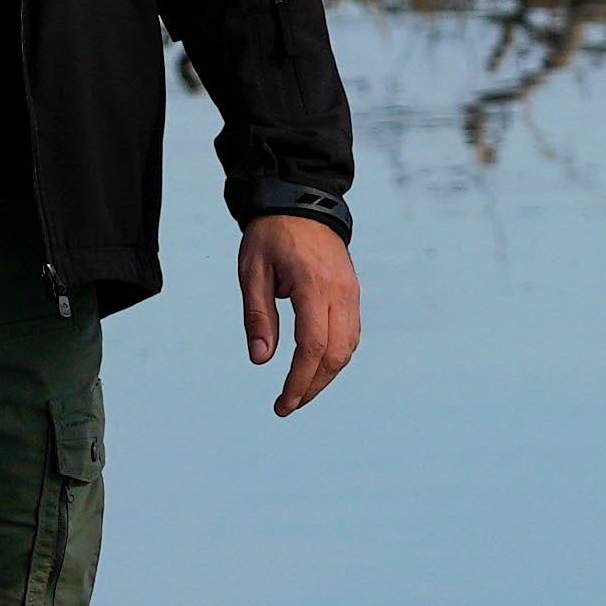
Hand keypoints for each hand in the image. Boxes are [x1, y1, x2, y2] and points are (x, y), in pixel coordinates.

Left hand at [240, 211, 361, 418]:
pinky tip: (315, 367)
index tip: (282, 404)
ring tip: (299, 392)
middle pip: (335, 356)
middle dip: (312, 386)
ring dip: (325, 376)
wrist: (302, 200)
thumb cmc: (271, 235)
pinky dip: (334, 357)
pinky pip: (350, 335)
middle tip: (287, 405)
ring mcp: (351, 294)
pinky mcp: (352, 294)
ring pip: (347, 349)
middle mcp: (340, 294)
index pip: (312, 348)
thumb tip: (261, 361)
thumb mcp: (252, 272)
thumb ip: (258, 316)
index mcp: (314, 286)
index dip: (298, 381)